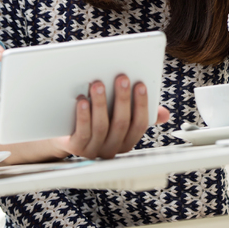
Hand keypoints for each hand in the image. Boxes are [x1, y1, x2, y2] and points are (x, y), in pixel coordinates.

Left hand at [52, 75, 169, 159]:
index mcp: (126, 140)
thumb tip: (164, 113)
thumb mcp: (117, 117)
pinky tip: (82, 100)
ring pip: (101, 127)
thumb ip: (138, 113)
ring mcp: (94, 149)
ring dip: (101, 104)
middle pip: (121, 124)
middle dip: (122, 99)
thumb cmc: (95, 122)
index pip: (139, 124)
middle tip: (121, 77)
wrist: (64, 137)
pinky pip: (83, 133)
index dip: (141, 104)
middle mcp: (112, 148)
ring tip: (98, 84)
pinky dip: (84, 115)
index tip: (140, 84)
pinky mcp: (76, 148)